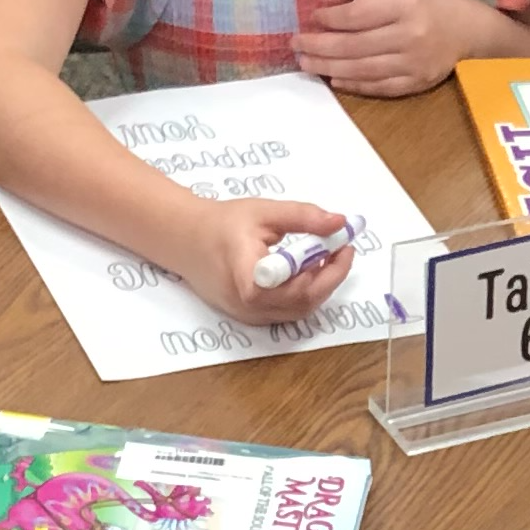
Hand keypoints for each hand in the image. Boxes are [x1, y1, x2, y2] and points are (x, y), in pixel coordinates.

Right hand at [188, 198, 356, 325]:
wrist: (186, 240)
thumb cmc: (221, 224)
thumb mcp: (265, 213)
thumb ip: (303, 217)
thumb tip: (339, 222)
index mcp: (250, 279)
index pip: (299, 287)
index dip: (328, 271)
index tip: (343, 246)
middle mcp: (249, 305)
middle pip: (303, 303)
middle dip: (330, 277)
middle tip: (341, 250)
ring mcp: (249, 315)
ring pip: (298, 311)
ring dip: (320, 286)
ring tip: (326, 257)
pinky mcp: (250, 317)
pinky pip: (286, 312)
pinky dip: (304, 293)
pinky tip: (307, 270)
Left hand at [292, 0, 484, 96]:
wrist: (469, 31)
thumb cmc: (427, 2)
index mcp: (405, 4)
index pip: (357, 15)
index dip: (329, 18)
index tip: (313, 17)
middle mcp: (410, 35)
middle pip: (353, 45)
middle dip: (318, 46)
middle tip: (296, 44)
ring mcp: (414, 63)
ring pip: (361, 69)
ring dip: (327, 67)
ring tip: (305, 62)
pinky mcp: (417, 83)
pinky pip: (378, 87)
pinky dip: (353, 84)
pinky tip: (333, 78)